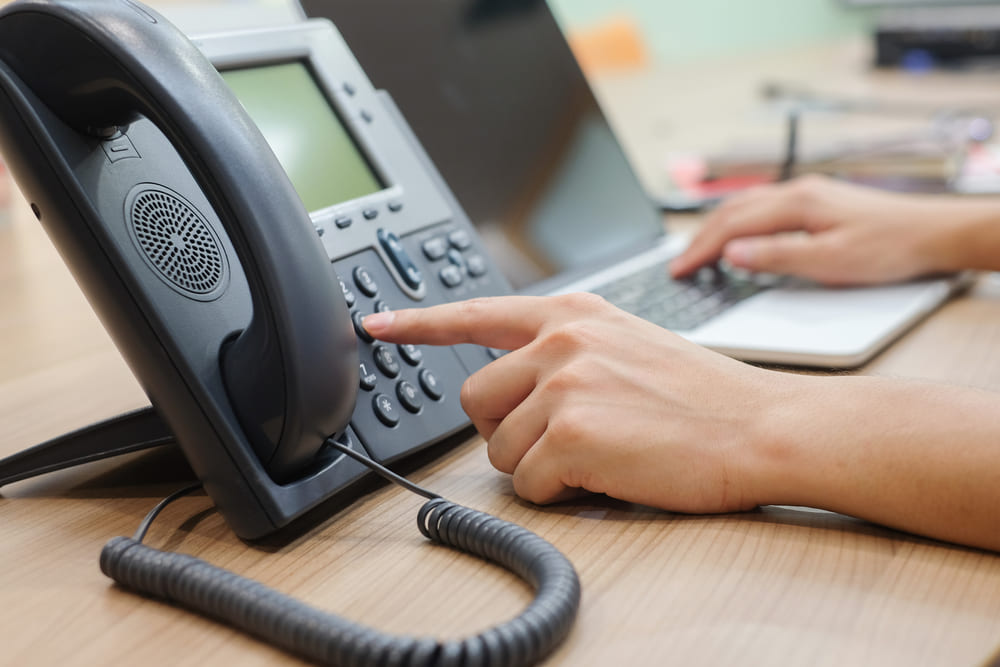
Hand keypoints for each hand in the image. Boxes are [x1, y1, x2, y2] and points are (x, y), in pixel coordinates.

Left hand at [363, 294, 790, 512]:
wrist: (758, 426)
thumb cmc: (701, 395)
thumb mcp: (626, 343)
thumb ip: (566, 350)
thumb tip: (514, 383)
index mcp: (571, 315)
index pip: (476, 315)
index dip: (419, 323)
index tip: (377, 323)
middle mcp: (561, 342)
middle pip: (475, 401)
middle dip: (504, 430)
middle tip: (554, 438)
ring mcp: (565, 387)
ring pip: (499, 449)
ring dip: (538, 465)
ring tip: (596, 453)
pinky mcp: (573, 436)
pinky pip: (527, 485)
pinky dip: (559, 492)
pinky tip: (603, 475)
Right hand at [669, 175, 968, 285]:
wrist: (933, 233)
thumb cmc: (889, 248)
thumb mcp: (829, 262)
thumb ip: (777, 256)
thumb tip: (733, 253)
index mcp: (797, 203)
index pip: (733, 225)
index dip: (701, 249)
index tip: (679, 269)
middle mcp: (798, 191)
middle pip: (733, 211)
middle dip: (702, 238)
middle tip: (680, 264)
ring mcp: (807, 192)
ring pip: (746, 205)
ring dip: (718, 227)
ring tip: (698, 250)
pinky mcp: (816, 200)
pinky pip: (763, 206)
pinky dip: (739, 221)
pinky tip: (738, 233)